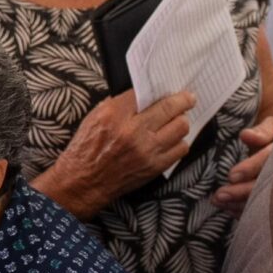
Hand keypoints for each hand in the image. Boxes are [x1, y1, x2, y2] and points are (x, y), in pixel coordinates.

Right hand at [45, 90, 198, 213]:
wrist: (83, 182)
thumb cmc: (87, 148)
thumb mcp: (95, 117)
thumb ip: (119, 103)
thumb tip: (145, 95)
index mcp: (114, 114)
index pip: (146, 94)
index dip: (163, 90)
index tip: (174, 90)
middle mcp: (132, 131)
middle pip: (170, 109)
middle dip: (184, 101)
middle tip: (188, 99)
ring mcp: (146, 150)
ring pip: (180, 127)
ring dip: (181, 121)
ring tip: (177, 120)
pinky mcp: (154, 166)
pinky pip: (181, 148)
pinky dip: (179, 141)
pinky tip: (172, 139)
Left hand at [211, 96, 272, 210]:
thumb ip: (263, 130)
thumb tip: (245, 136)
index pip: (271, 160)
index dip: (252, 168)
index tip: (231, 176)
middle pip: (268, 185)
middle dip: (242, 192)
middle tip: (219, 196)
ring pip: (267, 201)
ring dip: (241, 204)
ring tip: (218, 202)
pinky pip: (267, 210)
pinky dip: (247, 210)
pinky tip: (230, 209)